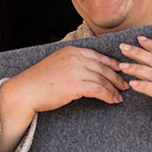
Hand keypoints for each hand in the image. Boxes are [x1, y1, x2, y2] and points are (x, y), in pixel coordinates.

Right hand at [0, 46, 128, 151]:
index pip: (98, 56)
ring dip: (114, 88)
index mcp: (72, 51)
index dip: (112, 63)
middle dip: (117, 76)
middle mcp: (76, 58)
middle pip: (104, 67)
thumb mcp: (58, 64)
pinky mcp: (76, 85)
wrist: (26, 91)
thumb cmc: (39, 81)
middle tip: (125, 84)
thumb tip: (88, 71)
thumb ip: (73, 63)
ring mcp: (76, 70)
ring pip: (103, 79)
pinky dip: (109, 96)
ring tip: (120, 95)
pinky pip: (99, 90)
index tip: (120, 69)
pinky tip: (113, 101)